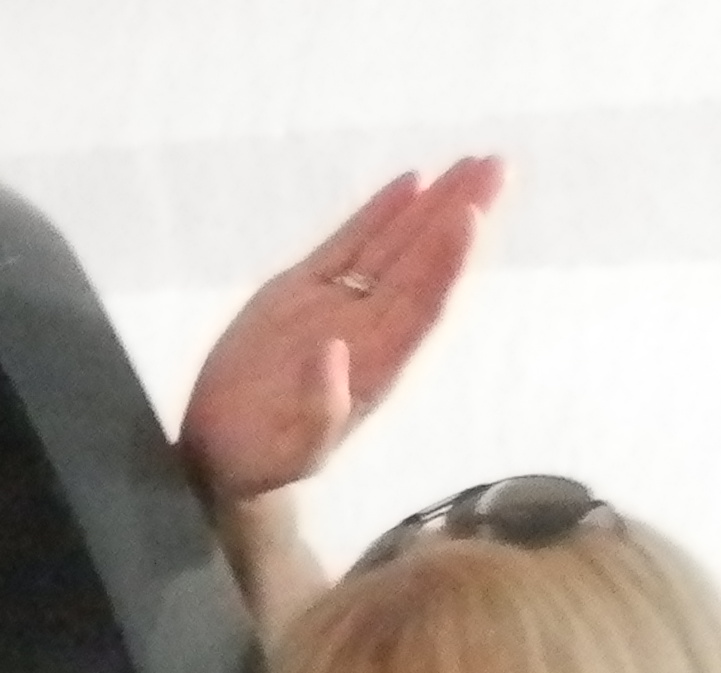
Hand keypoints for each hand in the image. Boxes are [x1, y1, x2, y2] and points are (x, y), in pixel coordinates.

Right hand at [175, 157, 501, 506]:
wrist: (224, 455)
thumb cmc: (261, 462)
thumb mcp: (292, 454)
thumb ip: (319, 411)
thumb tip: (333, 351)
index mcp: (376, 366)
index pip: (421, 304)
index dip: (445, 261)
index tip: (470, 216)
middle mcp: (368, 329)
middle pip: (423, 263)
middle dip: (459, 214)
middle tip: (496, 166)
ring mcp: (339, 305)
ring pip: (395, 245)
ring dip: (434, 204)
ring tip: (473, 162)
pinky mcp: (304, 291)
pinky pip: (350, 246)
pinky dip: (380, 214)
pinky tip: (413, 182)